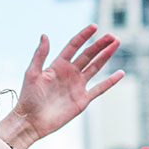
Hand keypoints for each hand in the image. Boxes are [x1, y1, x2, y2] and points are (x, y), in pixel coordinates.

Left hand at [14, 25, 123, 142]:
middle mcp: (69, 73)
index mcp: (58, 65)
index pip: (73, 46)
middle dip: (100, 44)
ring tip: (116, 44)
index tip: (94, 27)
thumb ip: (40, 55)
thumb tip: (44, 35)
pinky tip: (120, 73)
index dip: (84, 36)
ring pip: (95, 67)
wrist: (31, 121)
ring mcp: (77, 86)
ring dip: (106, 56)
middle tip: (112, 36)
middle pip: (88, 55)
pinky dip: (110, 82)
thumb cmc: (28, 98)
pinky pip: (99, 89)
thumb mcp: (32, 73)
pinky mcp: (82, 100)